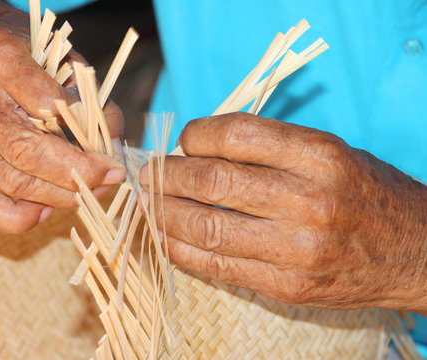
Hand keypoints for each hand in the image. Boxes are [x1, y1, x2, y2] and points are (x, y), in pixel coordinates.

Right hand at [0, 5, 124, 232]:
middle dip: (76, 177)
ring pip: (10, 181)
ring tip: (84, 194)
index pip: (48, 106)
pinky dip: (16, 218)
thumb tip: (113, 152)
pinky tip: (44, 211)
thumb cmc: (16, 54)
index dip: (86, 142)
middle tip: (106, 183)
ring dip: (57, 197)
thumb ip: (92, 101)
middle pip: (27, 153)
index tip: (112, 161)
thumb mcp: (59, 59)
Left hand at [139, 112, 426, 313]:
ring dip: (165, 214)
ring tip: (149, 204)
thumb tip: (199, 146)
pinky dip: (182, 251)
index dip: (196, 134)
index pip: (235, 135)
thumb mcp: (328, 152)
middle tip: (149, 174)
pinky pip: (218, 267)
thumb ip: (268, 147)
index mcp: (320, 156)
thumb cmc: (365, 192)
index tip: (184, 139)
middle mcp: (309, 201)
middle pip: (213, 180)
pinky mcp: (288, 287)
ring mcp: (298, 250)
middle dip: (168, 175)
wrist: (413, 252)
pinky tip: (165, 238)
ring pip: (207, 227)